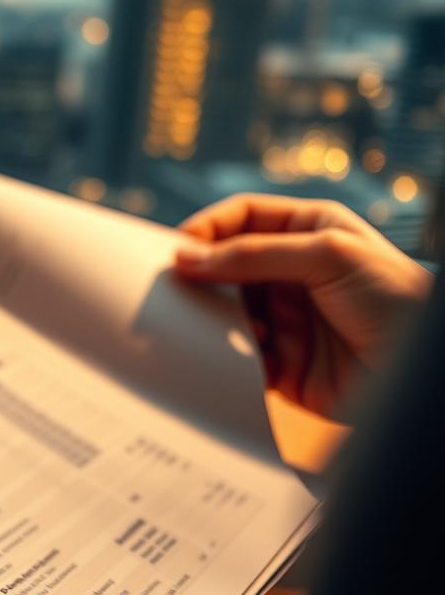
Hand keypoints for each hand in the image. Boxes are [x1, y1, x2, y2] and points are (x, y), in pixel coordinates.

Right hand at [174, 193, 432, 416]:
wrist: (421, 376)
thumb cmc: (396, 301)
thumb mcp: (326, 256)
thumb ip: (253, 255)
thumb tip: (188, 257)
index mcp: (308, 231)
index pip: (241, 218)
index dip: (206, 230)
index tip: (175, 253)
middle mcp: (293, 272)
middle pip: (226, 266)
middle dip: (202, 279)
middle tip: (174, 292)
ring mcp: (285, 317)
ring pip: (226, 312)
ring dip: (216, 320)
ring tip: (217, 328)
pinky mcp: (281, 362)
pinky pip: (237, 356)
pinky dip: (227, 357)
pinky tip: (238, 357)